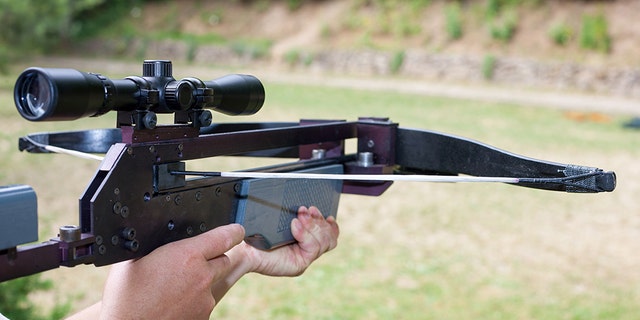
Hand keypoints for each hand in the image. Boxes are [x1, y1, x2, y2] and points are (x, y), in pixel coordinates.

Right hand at [99, 224, 244, 319]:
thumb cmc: (126, 298)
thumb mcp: (134, 259)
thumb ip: (157, 244)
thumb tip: (163, 234)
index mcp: (188, 256)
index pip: (226, 236)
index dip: (233, 230)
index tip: (237, 229)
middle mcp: (203, 277)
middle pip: (223, 259)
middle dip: (211, 258)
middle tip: (189, 263)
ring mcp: (205, 299)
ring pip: (213, 282)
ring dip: (200, 281)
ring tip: (174, 286)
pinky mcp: (204, 316)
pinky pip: (205, 301)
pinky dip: (194, 299)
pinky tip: (174, 301)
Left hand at [232, 206, 339, 276]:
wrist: (243, 248)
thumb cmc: (256, 233)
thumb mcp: (280, 220)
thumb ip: (296, 216)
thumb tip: (308, 206)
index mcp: (303, 239)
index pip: (328, 234)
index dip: (330, 225)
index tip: (326, 214)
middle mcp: (305, 250)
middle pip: (329, 237)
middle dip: (319, 221)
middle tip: (304, 210)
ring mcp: (303, 258)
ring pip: (324, 242)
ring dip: (313, 226)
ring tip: (299, 216)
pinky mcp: (299, 264)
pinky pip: (312, 247)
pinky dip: (305, 234)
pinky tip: (294, 226)